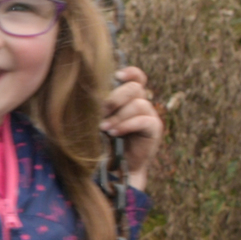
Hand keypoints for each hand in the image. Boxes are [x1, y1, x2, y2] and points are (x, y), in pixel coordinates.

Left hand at [102, 67, 163, 187]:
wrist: (114, 166)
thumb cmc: (102, 140)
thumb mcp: (98, 119)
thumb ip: (99, 106)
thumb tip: (86, 91)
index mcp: (128, 97)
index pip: (135, 77)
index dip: (130, 73)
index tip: (117, 75)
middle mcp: (141, 103)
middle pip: (135, 88)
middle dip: (116, 97)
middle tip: (102, 110)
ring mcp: (149, 115)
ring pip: (138, 104)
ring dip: (119, 116)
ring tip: (104, 128)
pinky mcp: (154, 129)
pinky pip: (144, 120)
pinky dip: (127, 125)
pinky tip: (114, 133)